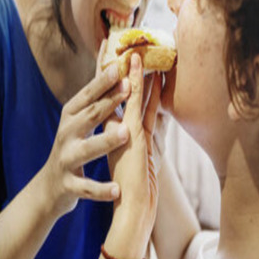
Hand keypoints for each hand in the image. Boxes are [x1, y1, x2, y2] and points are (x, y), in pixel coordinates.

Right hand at [43, 58, 131, 217]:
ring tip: (126, 133)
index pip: (88, 95)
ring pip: (87, 149)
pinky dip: (101, 189)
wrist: (48, 188)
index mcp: (70, 117)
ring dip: (106, 140)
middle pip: (89, 116)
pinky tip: (116, 189)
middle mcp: (66, 134)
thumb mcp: (79, 122)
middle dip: (109, 102)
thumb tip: (114, 64)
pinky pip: (86, 188)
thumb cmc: (72, 148)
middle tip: (129, 89)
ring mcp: (66, 159)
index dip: (103, 82)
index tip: (120, 66)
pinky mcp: (68, 185)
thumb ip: (96, 98)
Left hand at [106, 54, 162, 247]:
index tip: (132, 63)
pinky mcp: (136, 136)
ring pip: (139, 97)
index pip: (134, 104)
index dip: (134, 84)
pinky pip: (135, 105)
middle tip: (139, 49)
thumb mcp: (125, 161)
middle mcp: (137, 131)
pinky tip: (135, 68)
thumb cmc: (129, 191)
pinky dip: (135, 86)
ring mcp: (138, 132)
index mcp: (132, 136)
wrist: (135, 209)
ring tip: (140, 52)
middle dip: (139, 74)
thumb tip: (117, 123)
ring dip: (139, 74)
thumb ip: (123, 141)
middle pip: (139, 97)